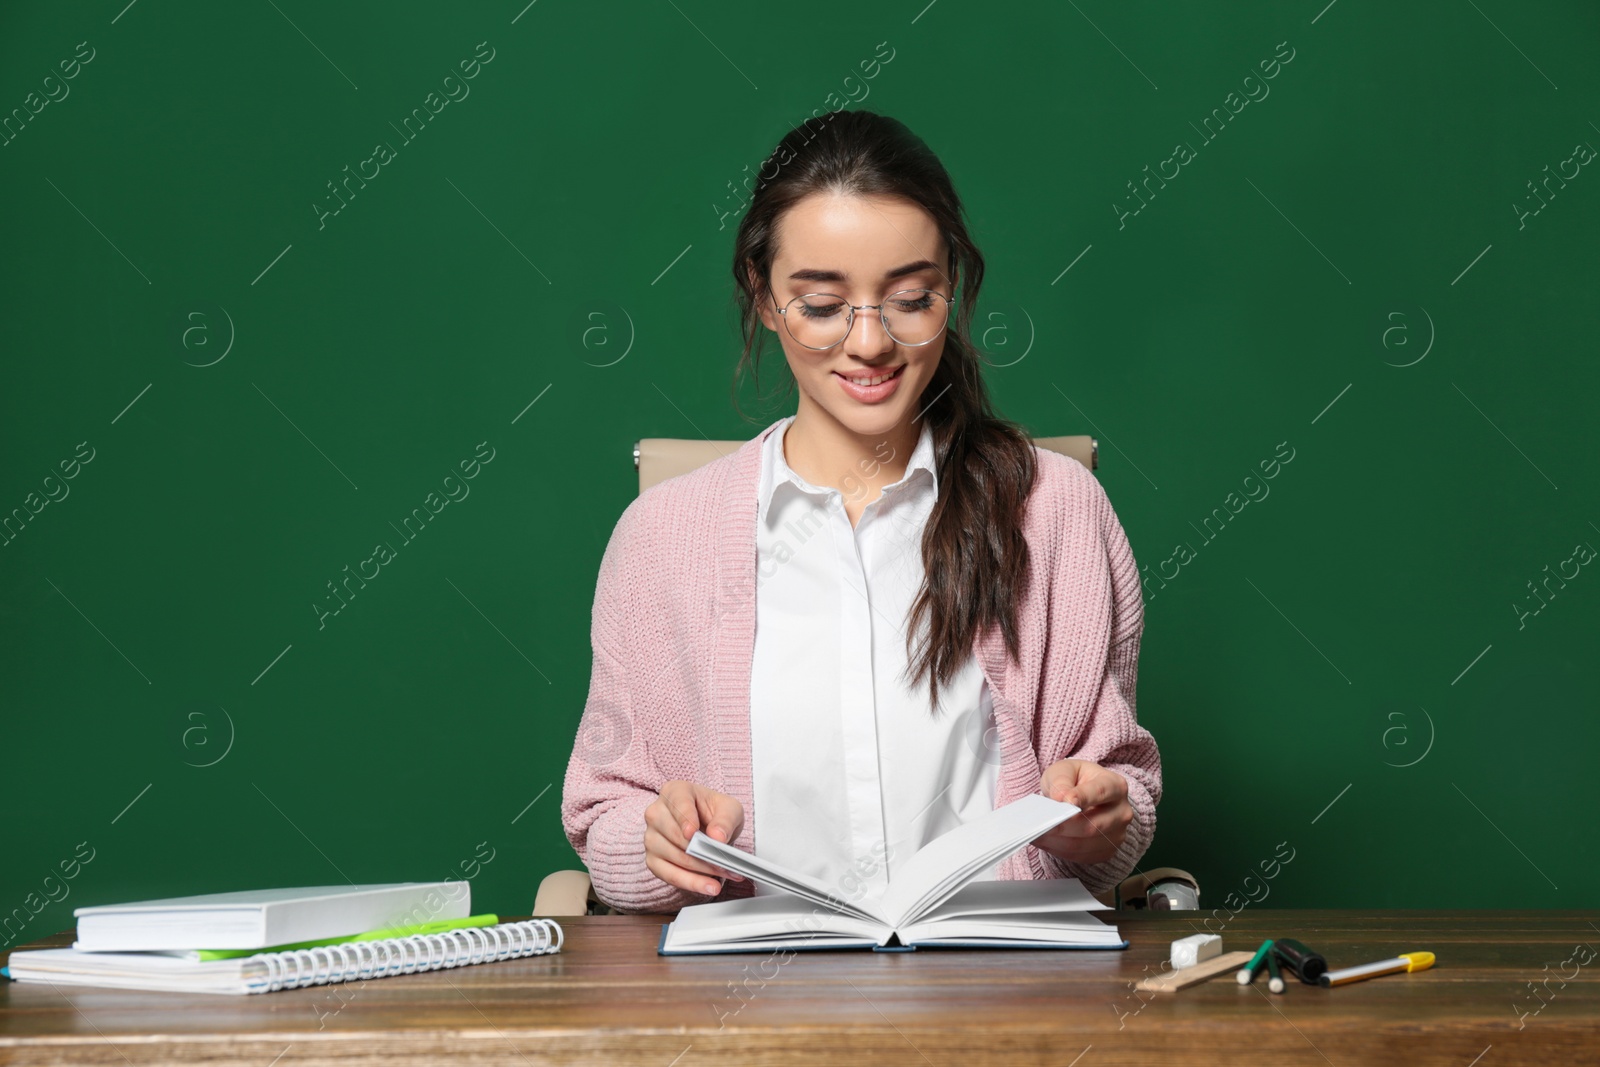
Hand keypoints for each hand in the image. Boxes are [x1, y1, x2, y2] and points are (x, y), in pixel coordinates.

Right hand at [643, 781, 747, 896]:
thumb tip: (717, 837)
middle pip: (675, 835)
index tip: (693, 832)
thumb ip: (725, 820)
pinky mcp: (653, 860)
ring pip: (674, 857)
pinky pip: (670, 875)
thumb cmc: (714, 813)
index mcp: (674, 791)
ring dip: (701, 870)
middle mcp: (656, 813)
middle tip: (725, 862)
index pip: (677, 803)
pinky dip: (691, 883)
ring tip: (724, 874)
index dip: (684, 818)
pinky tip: (709, 886)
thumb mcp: (729, 809)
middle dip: (702, 852)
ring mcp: (651, 837)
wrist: (708, 827)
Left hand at [1030, 759, 1132, 865]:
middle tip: (1040, 824)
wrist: (1084, 797)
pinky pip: (1081, 856)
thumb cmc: (1075, 781)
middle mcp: (1122, 812)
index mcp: (1115, 785)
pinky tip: (1045, 841)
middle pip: (1092, 825)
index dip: (1083, 797)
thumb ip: (1062, 780)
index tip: (1064, 801)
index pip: (1100, 792)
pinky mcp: (1106, 851)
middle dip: (1063, 826)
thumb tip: (1060, 798)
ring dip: (1057, 841)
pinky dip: (1059, 850)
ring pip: (1084, 844)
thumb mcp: (1065, 770)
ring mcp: (1117, 835)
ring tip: (1036, 834)